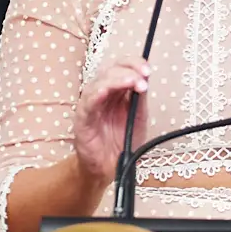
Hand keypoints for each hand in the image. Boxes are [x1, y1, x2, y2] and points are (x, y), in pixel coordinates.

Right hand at [72, 58, 151, 184]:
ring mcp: (91, 103)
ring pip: (100, 82)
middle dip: (129, 69)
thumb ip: (140, 99)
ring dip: (117, 79)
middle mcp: (103, 92)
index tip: (148, 70)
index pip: (123, 67)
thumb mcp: (138, 118)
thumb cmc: (122, 141)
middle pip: (111, 69)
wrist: (109, 167)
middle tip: (143, 77)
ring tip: (132, 82)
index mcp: (117, 90)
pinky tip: (105, 91)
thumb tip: (146, 80)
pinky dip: (96, 95)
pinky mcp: (82, 117)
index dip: (135, 64)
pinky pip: (88, 102)